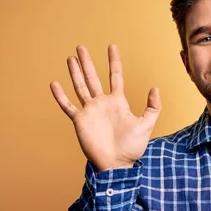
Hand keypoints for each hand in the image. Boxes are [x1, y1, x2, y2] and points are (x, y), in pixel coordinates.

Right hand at [50, 44, 161, 171]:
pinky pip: (68, 106)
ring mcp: (90, 111)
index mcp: (118, 102)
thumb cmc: (132, 148)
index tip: (112, 46)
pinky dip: (61, 96)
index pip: (115, 76)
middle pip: (93, 77)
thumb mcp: (147, 124)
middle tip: (81, 46)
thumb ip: (153, 107)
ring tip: (71, 58)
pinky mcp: (80, 121)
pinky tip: (55, 84)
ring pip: (80, 87)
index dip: (114, 61)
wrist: (117, 164)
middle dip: (87, 62)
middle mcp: (102, 103)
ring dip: (75, 73)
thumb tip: (155, 88)